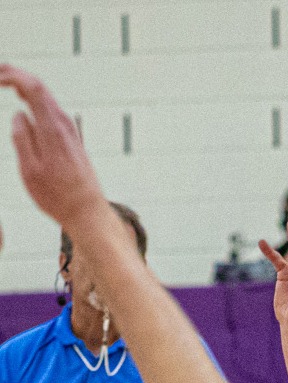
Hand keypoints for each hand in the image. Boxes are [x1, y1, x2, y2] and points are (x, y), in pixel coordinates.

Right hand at [0, 66, 104, 226]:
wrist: (88, 211)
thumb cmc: (57, 195)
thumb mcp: (31, 170)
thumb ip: (22, 139)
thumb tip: (18, 114)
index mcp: (53, 131)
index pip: (35, 89)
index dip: (14, 76)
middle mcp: (65, 126)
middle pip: (41, 88)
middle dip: (17, 75)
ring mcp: (70, 131)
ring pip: (46, 98)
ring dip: (25, 84)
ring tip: (4, 77)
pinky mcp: (71, 138)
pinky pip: (51, 110)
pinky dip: (35, 98)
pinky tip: (24, 98)